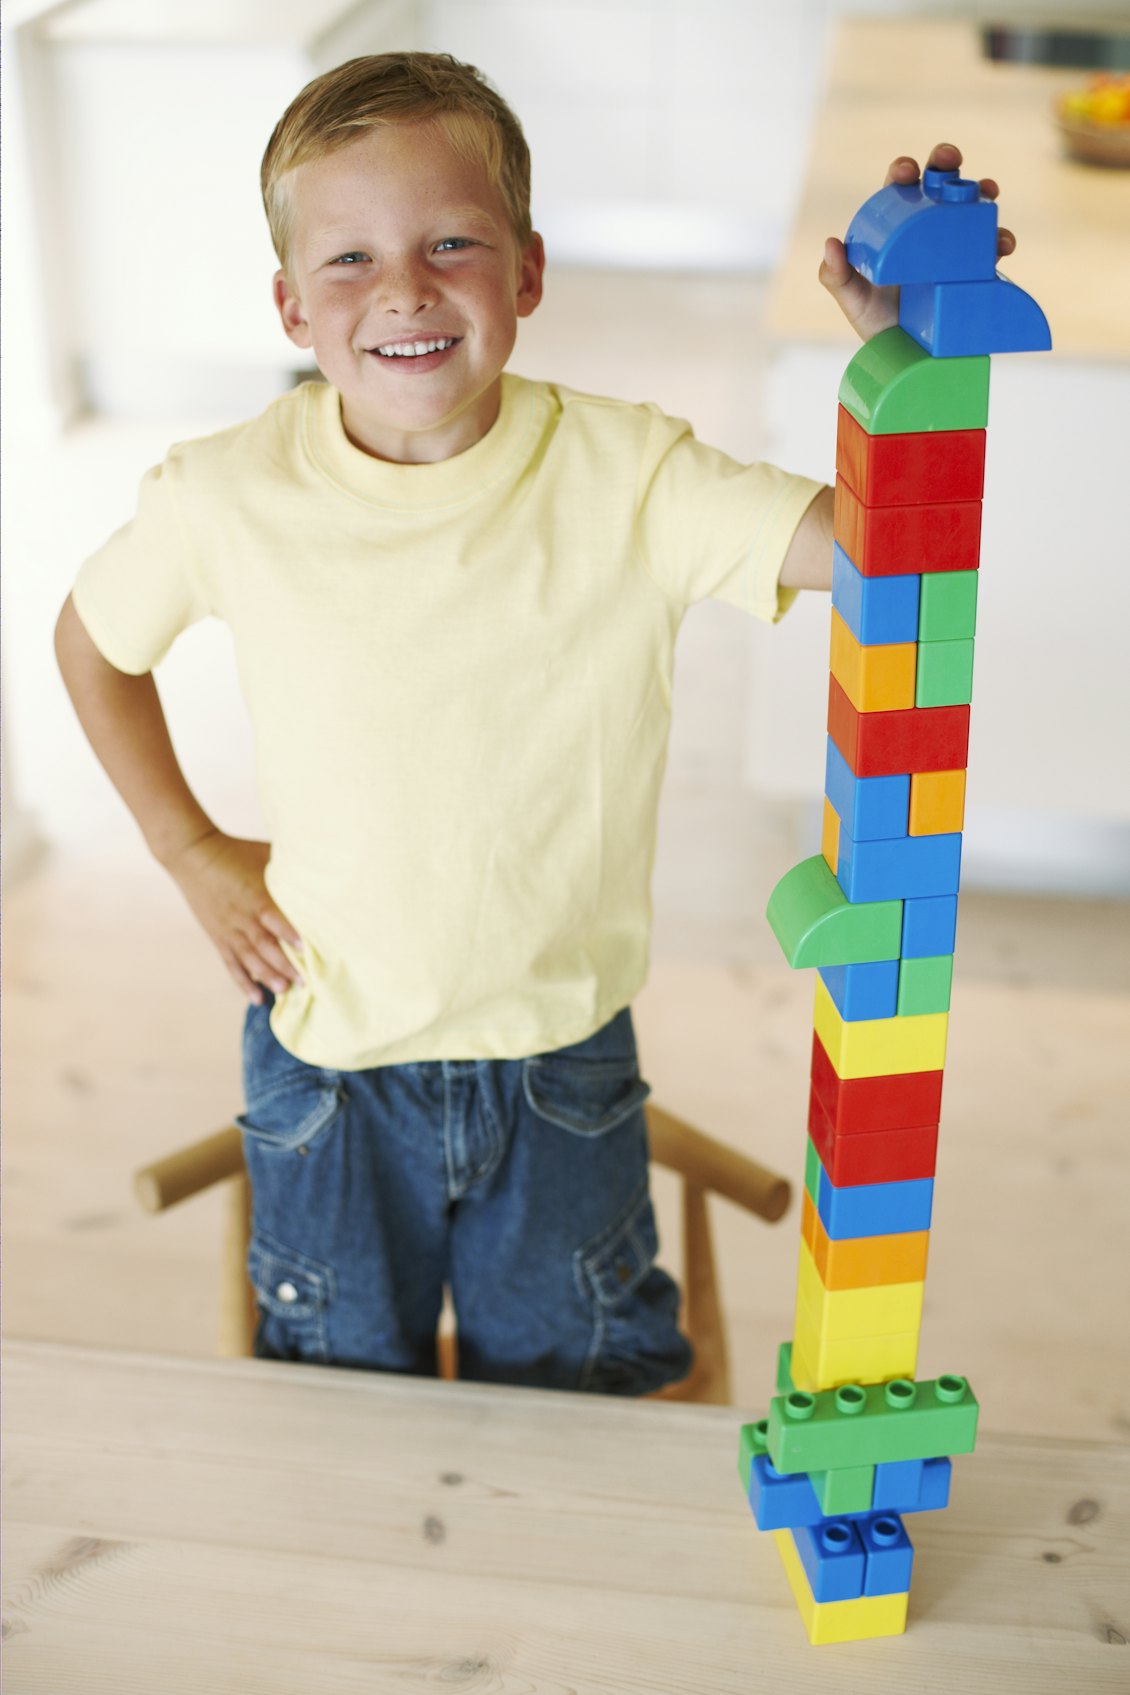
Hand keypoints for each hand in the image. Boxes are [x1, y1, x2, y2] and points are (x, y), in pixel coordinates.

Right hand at [165, 828, 304, 1003]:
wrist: (193, 854)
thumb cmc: (236, 851)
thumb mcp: (266, 854)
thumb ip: (290, 868)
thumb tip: (321, 870)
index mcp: (254, 895)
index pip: (273, 918)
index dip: (289, 934)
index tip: (307, 949)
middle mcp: (241, 916)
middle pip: (264, 945)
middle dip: (284, 965)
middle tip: (304, 982)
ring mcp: (228, 930)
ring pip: (249, 959)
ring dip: (267, 977)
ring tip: (284, 991)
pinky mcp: (219, 937)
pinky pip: (232, 964)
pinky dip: (244, 982)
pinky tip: (256, 997)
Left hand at [820, 141, 1017, 342]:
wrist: (906, 355)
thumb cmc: (875, 321)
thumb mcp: (852, 301)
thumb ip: (836, 277)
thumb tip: (831, 243)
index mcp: (897, 226)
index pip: (900, 188)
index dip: (903, 171)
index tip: (905, 172)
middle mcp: (928, 228)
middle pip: (939, 182)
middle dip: (946, 162)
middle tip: (948, 159)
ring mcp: (955, 245)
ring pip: (971, 207)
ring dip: (982, 193)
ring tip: (987, 195)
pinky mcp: (975, 267)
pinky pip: (992, 246)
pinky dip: (1000, 238)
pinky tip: (1002, 243)